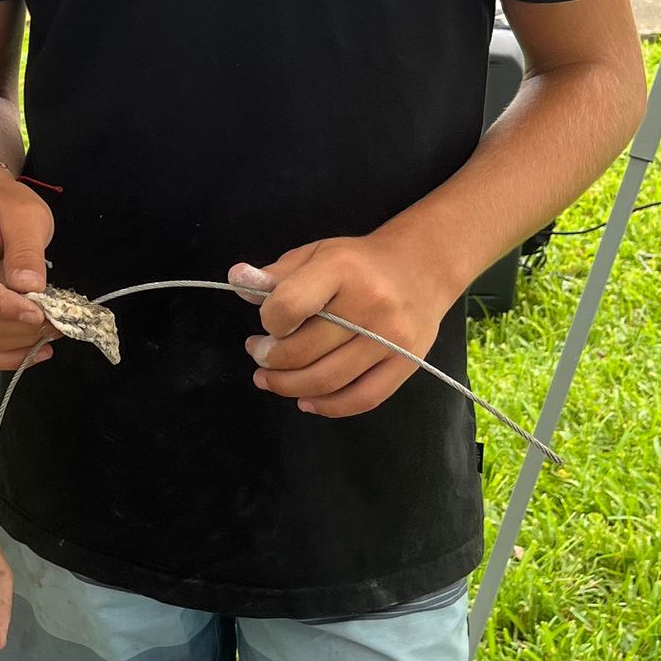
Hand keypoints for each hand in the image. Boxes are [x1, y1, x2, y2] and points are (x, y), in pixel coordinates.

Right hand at [0, 166, 54, 369]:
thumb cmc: (4, 206)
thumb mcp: (25, 214)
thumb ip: (26, 249)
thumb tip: (29, 286)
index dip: (3, 307)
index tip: (39, 314)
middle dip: (22, 328)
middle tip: (61, 321)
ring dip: (20, 344)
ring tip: (54, 331)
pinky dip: (9, 356)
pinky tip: (36, 351)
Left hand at [231, 226, 458, 417]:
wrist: (423, 267)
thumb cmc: (359, 262)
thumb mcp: (316, 254)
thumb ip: (276, 274)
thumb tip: (236, 280)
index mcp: (341, 269)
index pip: (289, 306)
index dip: (268, 322)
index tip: (267, 324)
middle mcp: (370, 304)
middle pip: (304, 350)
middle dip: (270, 360)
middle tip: (259, 355)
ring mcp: (391, 338)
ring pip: (328, 379)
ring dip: (288, 386)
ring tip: (270, 379)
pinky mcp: (407, 362)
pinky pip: (363, 398)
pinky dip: (329, 407)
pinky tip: (306, 401)